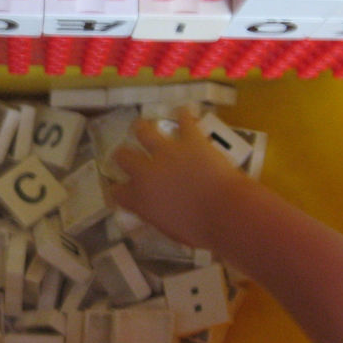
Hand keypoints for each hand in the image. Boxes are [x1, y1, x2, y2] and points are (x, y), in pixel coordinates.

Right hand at [110, 107, 241, 249]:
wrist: (225, 211)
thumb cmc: (200, 230)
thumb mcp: (170, 229)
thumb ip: (157, 214)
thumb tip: (158, 210)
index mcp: (139, 198)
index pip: (117, 191)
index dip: (118, 190)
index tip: (122, 190)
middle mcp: (146, 171)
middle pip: (123, 156)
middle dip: (123, 155)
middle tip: (128, 156)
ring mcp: (167, 151)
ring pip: (143, 130)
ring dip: (142, 128)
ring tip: (142, 127)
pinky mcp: (190, 139)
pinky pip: (184, 120)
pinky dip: (183, 115)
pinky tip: (182, 111)